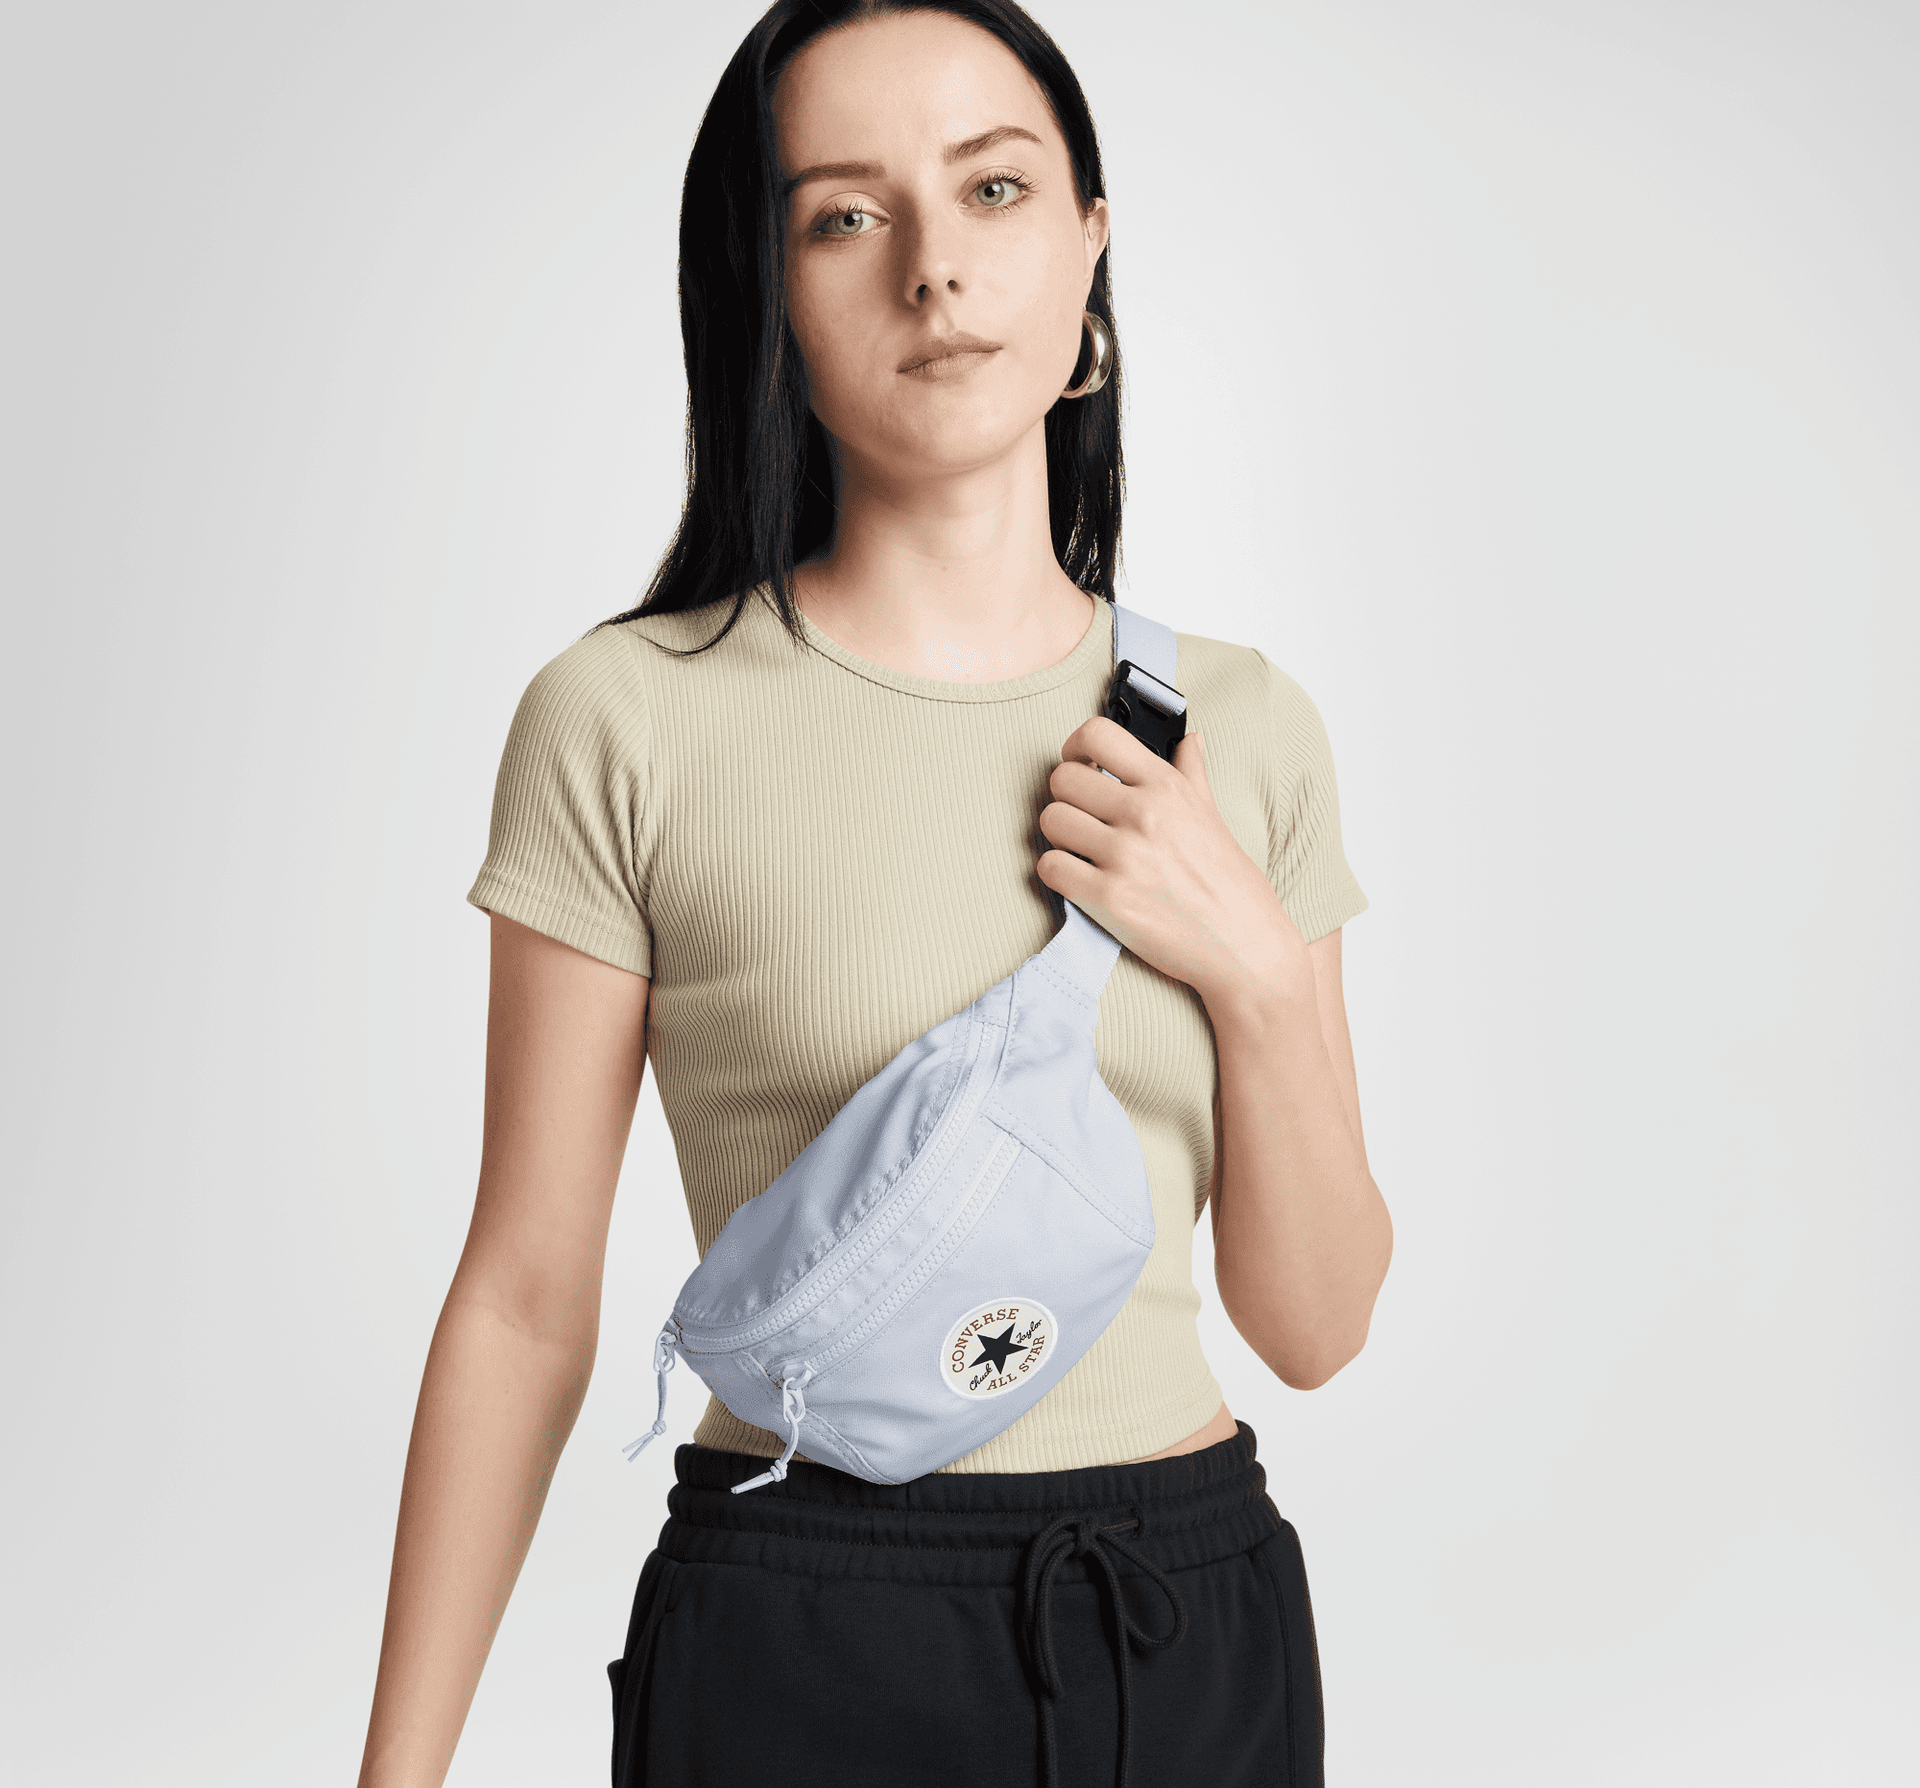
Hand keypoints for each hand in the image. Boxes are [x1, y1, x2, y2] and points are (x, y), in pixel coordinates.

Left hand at [1037, 718, 1312, 1016]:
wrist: (1245, 946)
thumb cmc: (1231, 884)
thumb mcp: (1213, 816)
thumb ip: (1192, 772)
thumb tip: (1191, 739)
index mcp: (1167, 787)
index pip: (1097, 734)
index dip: (1075, 747)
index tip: (1080, 764)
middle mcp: (1144, 814)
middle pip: (1061, 780)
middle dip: (1066, 798)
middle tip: (1083, 817)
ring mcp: (1124, 856)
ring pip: (1050, 822)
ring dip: (1059, 837)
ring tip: (1083, 851)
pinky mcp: (1107, 898)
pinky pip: (1049, 868)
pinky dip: (1058, 873)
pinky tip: (1081, 879)